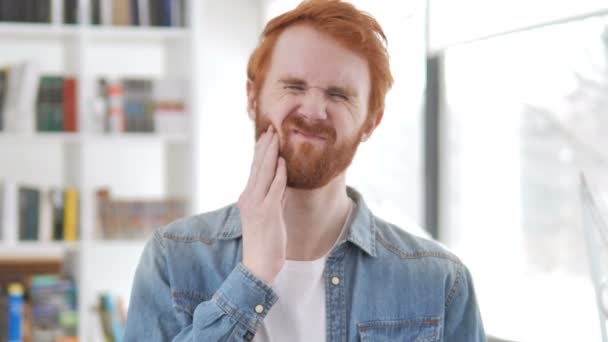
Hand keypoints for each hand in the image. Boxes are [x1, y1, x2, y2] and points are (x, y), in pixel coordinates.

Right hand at [238, 125, 286, 284]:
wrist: (258, 264)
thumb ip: (275, 197)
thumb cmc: (265, 242)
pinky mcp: (267, 213)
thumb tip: (282, 181)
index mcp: (248, 197)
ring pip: (263, 173)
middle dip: (264, 146)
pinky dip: (279, 174)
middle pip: (257, 167)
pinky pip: (274, 189)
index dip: (260, 151)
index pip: (254, 169)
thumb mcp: (270, 215)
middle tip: (270, 128)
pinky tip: (283, 162)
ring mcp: (257, 205)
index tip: (266, 136)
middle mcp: (249, 198)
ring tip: (275, 137)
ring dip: (270, 154)